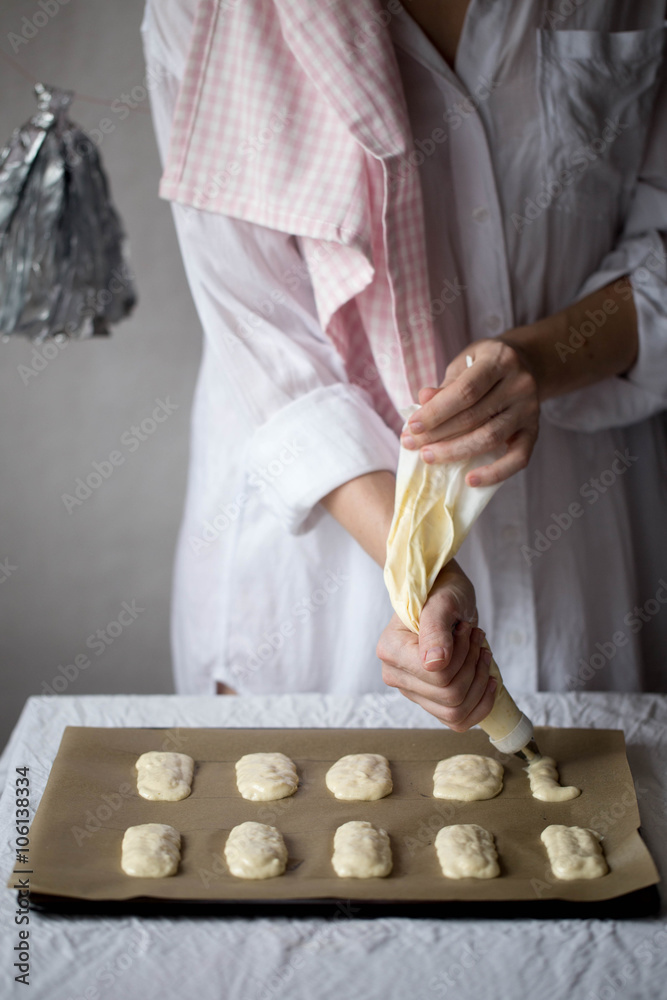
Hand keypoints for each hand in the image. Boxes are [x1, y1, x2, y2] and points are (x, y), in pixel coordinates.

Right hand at [376, 562, 496, 731]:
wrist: (441, 593)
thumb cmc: (440, 591)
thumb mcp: (442, 602)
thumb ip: (435, 630)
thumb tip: (433, 665)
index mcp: (391, 651)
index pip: (437, 676)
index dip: (462, 656)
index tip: (466, 629)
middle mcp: (396, 675)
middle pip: (450, 697)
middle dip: (473, 666)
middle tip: (475, 638)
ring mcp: (412, 690)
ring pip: (455, 712)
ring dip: (479, 683)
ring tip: (481, 653)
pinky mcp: (428, 699)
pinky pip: (456, 720)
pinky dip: (479, 704)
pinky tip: (488, 680)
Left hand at [399, 336, 539, 486]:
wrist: (524, 365)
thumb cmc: (483, 367)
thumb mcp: (463, 365)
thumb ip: (445, 386)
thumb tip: (422, 400)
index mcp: (500, 360)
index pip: (465, 390)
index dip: (436, 411)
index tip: (412, 426)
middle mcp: (520, 384)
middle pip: (474, 416)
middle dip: (438, 434)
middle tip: (412, 444)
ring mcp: (529, 409)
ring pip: (490, 438)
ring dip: (455, 452)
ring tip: (428, 457)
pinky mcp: (534, 432)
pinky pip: (518, 459)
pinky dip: (494, 474)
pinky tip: (469, 480)